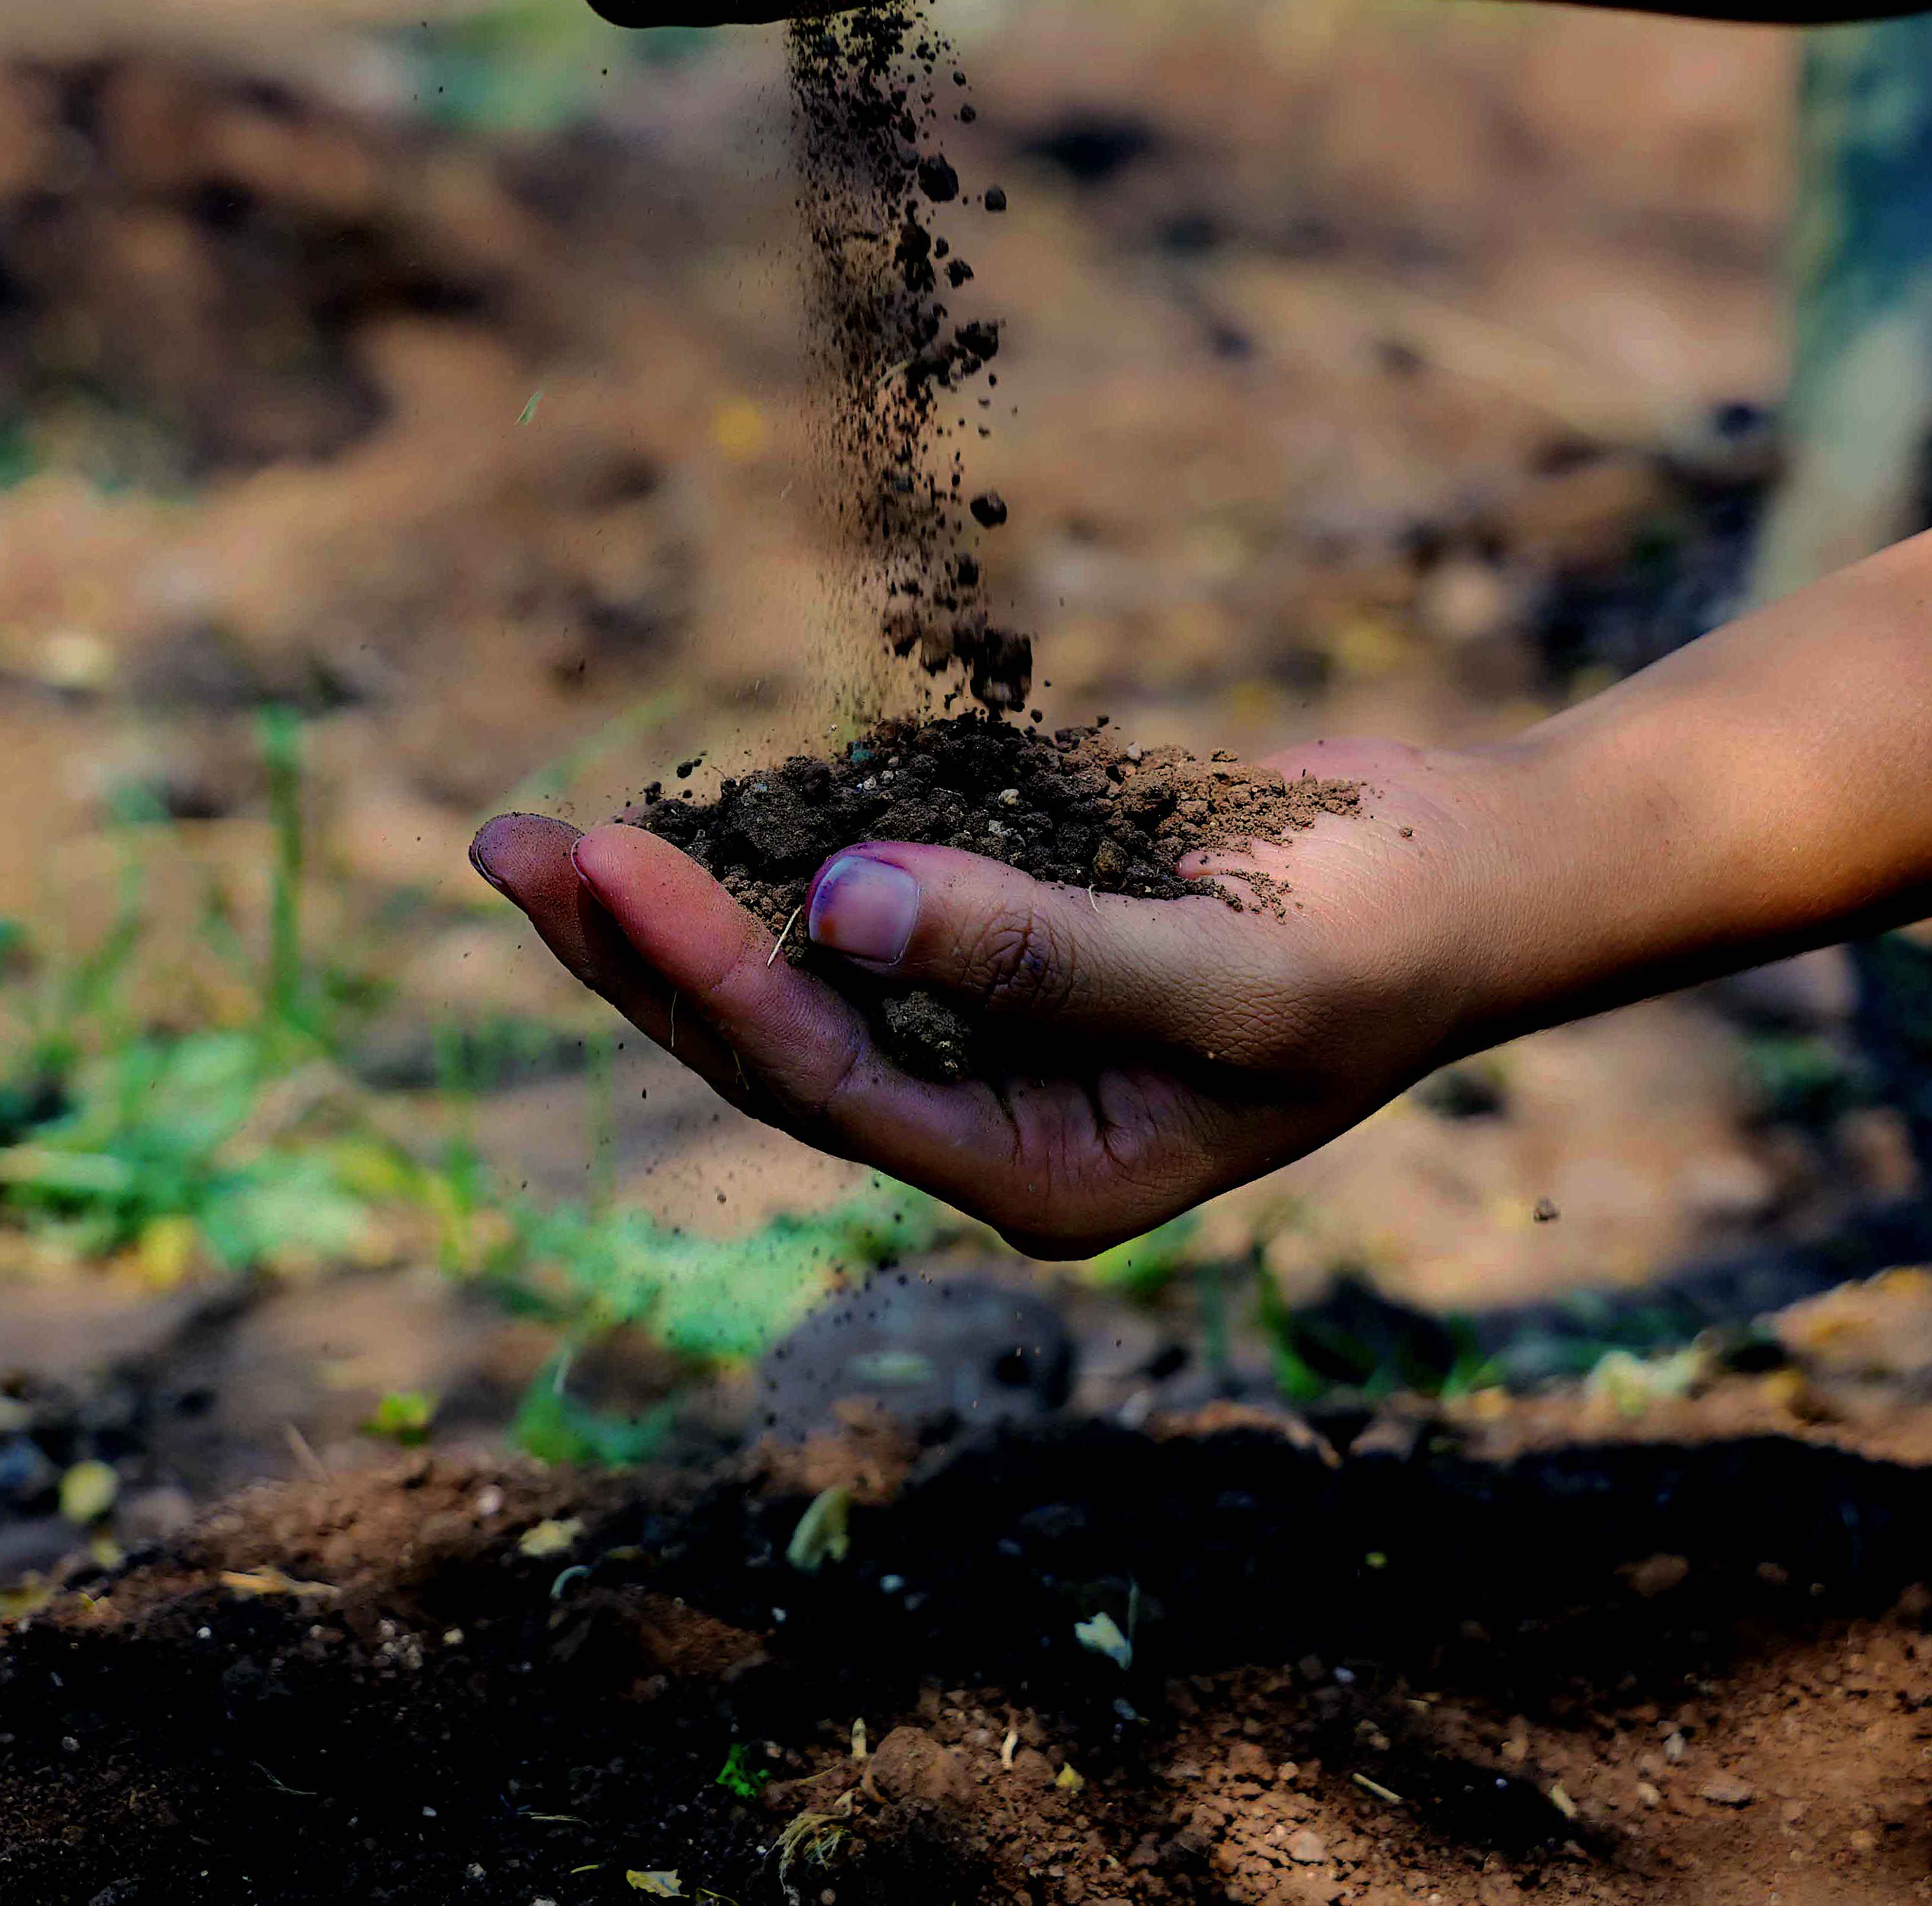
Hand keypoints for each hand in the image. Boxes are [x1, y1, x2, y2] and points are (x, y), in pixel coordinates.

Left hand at [469, 739, 1540, 1256]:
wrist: (1466, 871)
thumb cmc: (1378, 942)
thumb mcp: (1224, 968)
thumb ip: (1037, 952)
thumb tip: (836, 903)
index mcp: (1036, 1174)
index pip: (825, 1079)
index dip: (706, 974)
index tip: (604, 863)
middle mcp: (989, 1113)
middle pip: (768, 1043)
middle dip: (636, 952)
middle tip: (510, 852)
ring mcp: (987, 1021)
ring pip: (790, 973)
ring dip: (674, 905)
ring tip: (543, 838)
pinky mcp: (998, 931)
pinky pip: (855, 900)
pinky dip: (769, 853)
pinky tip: (692, 802)